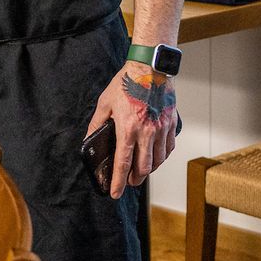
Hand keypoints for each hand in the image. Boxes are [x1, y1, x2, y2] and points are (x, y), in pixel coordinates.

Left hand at [83, 64, 177, 198]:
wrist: (150, 67)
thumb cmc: (127, 82)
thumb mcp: (105, 102)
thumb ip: (97, 123)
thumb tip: (89, 139)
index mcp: (128, 128)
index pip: (123, 163)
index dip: (119, 181)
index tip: (115, 193)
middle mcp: (147, 131)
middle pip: (143, 167)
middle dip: (135, 179)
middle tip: (129, 182)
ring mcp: (161, 128)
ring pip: (158, 160)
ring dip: (149, 170)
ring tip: (141, 171)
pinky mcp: (171, 123)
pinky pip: (169, 148)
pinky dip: (162, 157)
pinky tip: (156, 157)